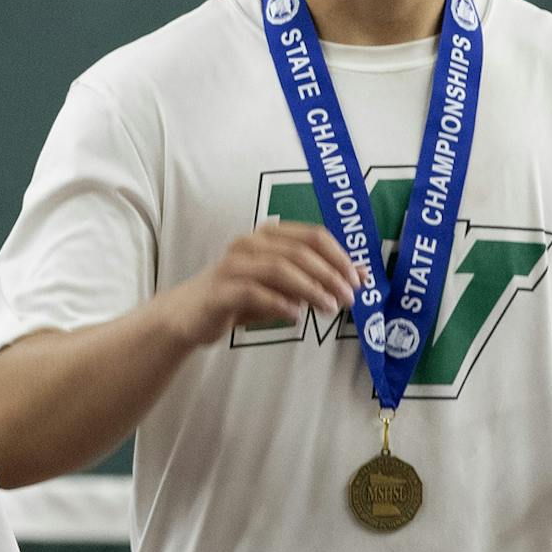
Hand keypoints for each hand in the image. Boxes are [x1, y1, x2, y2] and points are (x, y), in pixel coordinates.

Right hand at [161, 223, 363, 348]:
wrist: (190, 315)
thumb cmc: (241, 297)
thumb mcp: (283, 287)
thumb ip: (316, 279)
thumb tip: (361, 276)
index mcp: (268, 235)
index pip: (312, 235)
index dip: (339, 256)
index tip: (358, 279)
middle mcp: (251, 243)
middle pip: (299, 251)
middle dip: (329, 274)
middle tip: (349, 297)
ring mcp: (233, 264)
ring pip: (279, 267)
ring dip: (310, 288)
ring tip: (330, 307)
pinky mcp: (221, 290)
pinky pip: (254, 292)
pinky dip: (279, 302)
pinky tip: (296, 316)